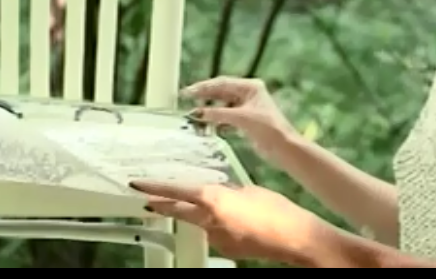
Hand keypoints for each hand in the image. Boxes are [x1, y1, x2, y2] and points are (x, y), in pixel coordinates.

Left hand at [131, 180, 335, 265]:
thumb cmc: (277, 210)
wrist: (296, 239)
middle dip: (165, 205)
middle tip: (150, 200)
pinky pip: (216, 234)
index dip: (155, 187)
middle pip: (180, 211)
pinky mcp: (227, 250)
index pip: (177, 191)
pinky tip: (240, 223)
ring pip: (201, 223)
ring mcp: (217, 239)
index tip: (138, 185)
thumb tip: (218, 190)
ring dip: (204, 216)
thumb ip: (227, 190)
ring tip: (229, 209)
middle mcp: (210, 221)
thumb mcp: (248, 190)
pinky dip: (221, 227)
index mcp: (214, 200)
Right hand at [183, 77, 295, 158]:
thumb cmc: (267, 128)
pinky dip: (217, 119)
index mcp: (250, 87)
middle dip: (204, 96)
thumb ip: (218, 113)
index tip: (188, 92)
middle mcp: (248, 93)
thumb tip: (197, 112)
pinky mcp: (245, 119)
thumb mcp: (241, 118)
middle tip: (186, 98)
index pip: (222, 83)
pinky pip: (226, 115)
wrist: (284, 147)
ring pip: (222, 104)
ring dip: (210, 109)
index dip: (204, 87)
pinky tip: (207, 122)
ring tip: (194, 112)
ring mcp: (247, 106)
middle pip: (221, 92)